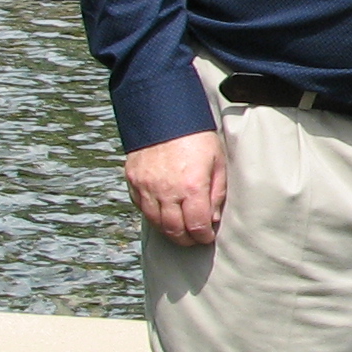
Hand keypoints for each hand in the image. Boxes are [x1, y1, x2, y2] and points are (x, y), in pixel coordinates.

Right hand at [127, 130, 225, 245]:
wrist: (164, 111)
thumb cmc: (195, 135)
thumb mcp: (217, 160)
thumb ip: (217, 192)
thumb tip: (212, 219)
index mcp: (192, 186)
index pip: (196, 226)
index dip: (203, 237)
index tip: (207, 237)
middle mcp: (167, 190)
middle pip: (174, 230)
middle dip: (186, 240)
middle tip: (194, 239)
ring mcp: (147, 186)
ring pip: (156, 223)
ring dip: (169, 231)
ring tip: (180, 230)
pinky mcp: (133, 180)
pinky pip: (141, 208)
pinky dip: (153, 216)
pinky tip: (163, 214)